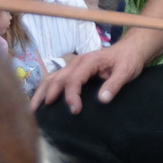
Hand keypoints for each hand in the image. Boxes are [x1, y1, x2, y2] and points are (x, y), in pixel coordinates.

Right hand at [31, 41, 146, 113]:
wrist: (131, 48)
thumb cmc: (129, 59)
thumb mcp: (127, 71)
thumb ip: (115, 84)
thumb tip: (102, 100)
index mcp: (89, 61)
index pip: (74, 80)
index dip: (71, 96)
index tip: (75, 110)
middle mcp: (77, 62)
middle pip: (57, 78)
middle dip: (47, 96)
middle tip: (40, 114)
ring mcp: (74, 65)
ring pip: (52, 78)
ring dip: (41, 92)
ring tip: (31, 109)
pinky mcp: (74, 70)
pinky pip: (56, 78)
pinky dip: (46, 89)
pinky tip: (41, 101)